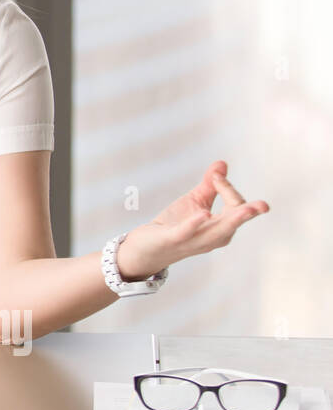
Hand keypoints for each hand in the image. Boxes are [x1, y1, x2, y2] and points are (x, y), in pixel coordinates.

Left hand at [116, 160, 269, 278]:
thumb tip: (222, 163)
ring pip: (217, 231)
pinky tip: (204, 213)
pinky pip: (187, 232)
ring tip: (245, 210)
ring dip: (231, 220)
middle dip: (248, 213)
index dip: (227, 187)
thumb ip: (210, 184)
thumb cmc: (175, 224)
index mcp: (221, 227)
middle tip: (263, 206)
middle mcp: (213, 237)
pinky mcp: (174, 239)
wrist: (147, 246)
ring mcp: (194, 240)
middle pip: (233, 222)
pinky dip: (196, 223)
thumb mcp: (195, 201)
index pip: (236, 205)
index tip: (215, 176)